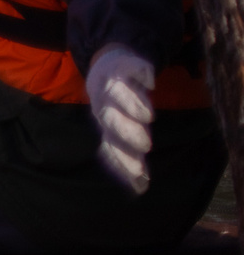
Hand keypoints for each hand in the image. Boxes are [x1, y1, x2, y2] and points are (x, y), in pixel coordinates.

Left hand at [88, 43, 156, 195]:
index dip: (124, 161)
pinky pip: (129, 68)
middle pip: (111, 121)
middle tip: (145, 146)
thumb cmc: (116, 108)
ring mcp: (112, 86)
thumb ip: (130, 156)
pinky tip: (150, 82)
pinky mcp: (122, 66)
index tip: (139, 177)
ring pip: (118, 95)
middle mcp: (106, 107)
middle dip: (126, 133)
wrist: (107, 69)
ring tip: (148, 117)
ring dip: (131, 106)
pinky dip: (139, 73)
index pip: (112, 145)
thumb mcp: (120, 132)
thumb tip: (140, 188)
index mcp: (106, 126)